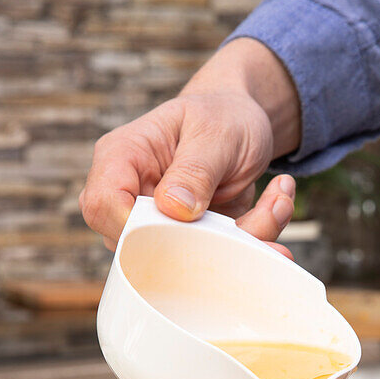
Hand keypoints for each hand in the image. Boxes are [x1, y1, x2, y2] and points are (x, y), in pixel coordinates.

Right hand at [80, 39, 300, 254]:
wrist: (244, 122)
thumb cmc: (222, 115)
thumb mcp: (215, 132)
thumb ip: (195, 170)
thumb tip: (173, 209)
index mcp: (122, 158)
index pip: (101, 205)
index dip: (135, 227)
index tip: (187, 223)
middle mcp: (133, 197)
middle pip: (142, 247)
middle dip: (209, 243)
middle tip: (264, 217)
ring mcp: (160, 225)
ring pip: (186, 262)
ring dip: (244, 241)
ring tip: (278, 201)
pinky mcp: (190, 243)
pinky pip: (216, 261)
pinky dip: (256, 242)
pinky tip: (277, 203)